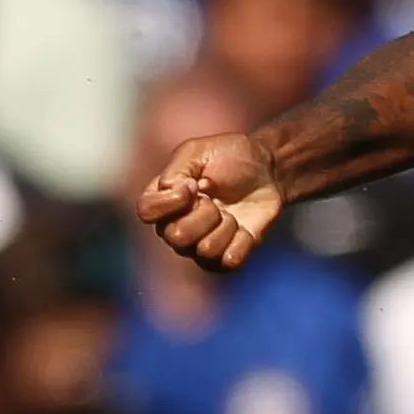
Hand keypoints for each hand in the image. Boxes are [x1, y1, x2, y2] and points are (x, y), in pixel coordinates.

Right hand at [138, 130, 283, 270]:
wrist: (268, 171)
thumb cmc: (229, 157)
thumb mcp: (197, 152)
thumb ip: (174, 171)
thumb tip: (173, 193)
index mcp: (163, 199)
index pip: (146, 212)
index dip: (170, 201)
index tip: (193, 185)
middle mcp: (175, 226)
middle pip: (176, 237)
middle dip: (204, 215)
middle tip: (216, 201)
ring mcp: (200, 245)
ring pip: (205, 251)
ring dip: (225, 227)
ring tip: (231, 213)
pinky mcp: (227, 257)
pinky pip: (228, 262)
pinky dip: (241, 242)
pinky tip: (244, 228)